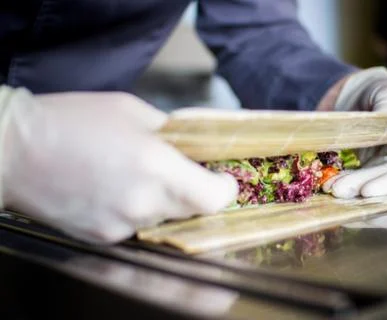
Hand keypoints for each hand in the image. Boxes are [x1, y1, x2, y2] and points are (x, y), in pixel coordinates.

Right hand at [1, 88, 237, 243]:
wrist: (14, 151)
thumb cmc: (70, 122)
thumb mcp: (131, 111)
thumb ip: (170, 132)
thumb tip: (191, 144)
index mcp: (156, 167)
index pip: (214, 199)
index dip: (224, 190)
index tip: (223, 180)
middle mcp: (143, 202)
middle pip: (194, 212)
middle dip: (196, 194)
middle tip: (183, 173)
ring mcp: (122, 225)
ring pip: (165, 221)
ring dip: (165, 202)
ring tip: (139, 177)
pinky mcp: (103, 237)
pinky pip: (137, 227)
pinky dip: (138, 211)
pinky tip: (117, 189)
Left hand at [318, 67, 386, 197]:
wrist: (364, 91)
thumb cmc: (384, 90)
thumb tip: (384, 127)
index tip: (367, 190)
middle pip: (386, 181)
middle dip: (361, 187)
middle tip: (338, 190)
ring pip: (369, 182)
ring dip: (350, 187)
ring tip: (329, 187)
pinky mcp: (369, 167)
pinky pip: (357, 177)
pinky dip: (343, 180)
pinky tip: (328, 182)